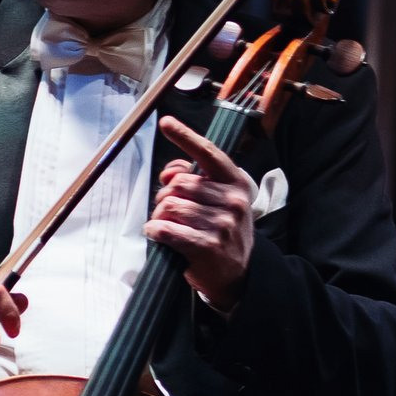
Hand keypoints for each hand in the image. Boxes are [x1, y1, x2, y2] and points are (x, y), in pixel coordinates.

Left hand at [148, 114, 256, 310]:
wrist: (239, 273)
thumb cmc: (222, 230)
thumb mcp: (220, 200)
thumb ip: (196, 179)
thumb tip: (171, 172)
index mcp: (237, 183)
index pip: (208, 154)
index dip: (185, 137)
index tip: (166, 122)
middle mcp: (234, 201)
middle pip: (179, 184)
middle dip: (166, 195)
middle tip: (172, 210)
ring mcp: (223, 224)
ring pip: (169, 205)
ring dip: (160, 215)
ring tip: (171, 225)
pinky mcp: (207, 245)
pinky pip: (166, 229)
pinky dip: (156, 231)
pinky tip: (160, 235)